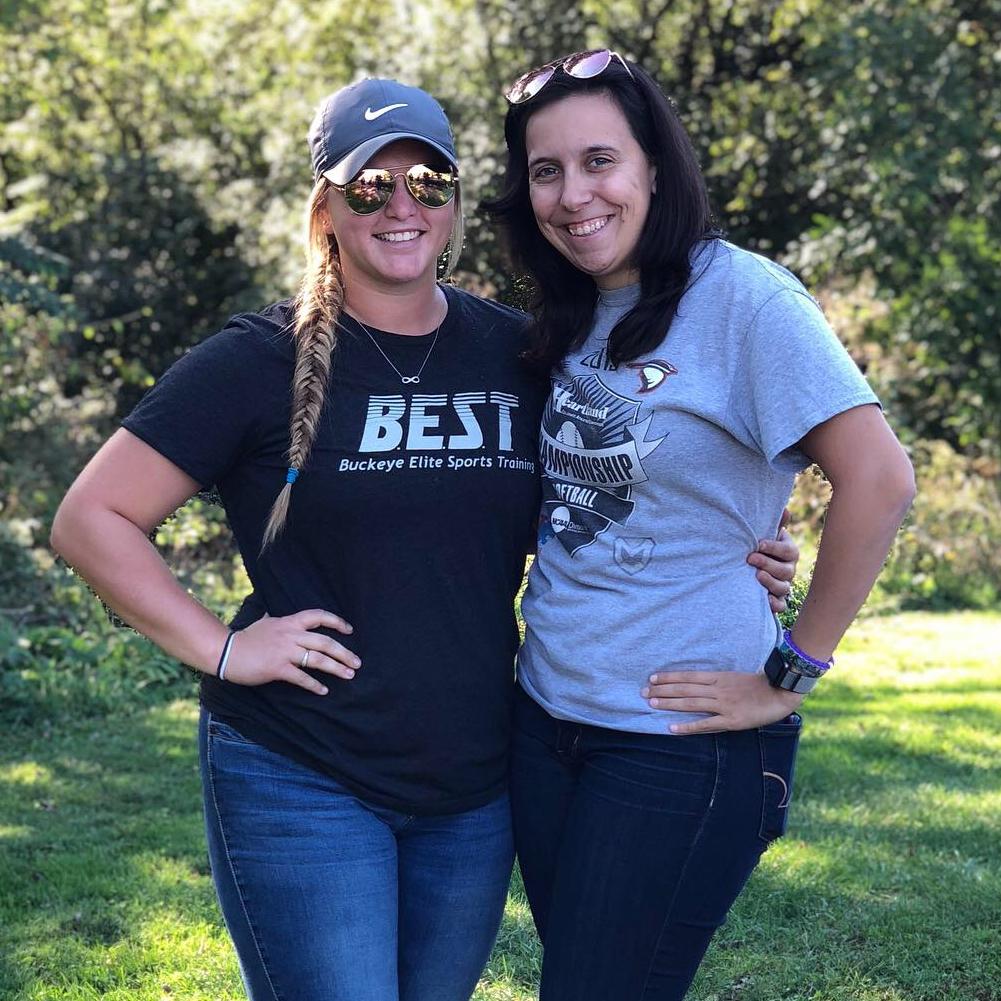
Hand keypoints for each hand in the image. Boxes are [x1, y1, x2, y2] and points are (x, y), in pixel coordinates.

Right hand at [223, 609, 360, 694]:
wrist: (226, 652)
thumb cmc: (245, 638)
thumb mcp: (264, 622)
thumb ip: (276, 619)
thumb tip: (272, 612)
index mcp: (289, 622)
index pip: (318, 616)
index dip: (336, 622)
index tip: (349, 630)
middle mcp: (290, 635)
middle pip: (324, 642)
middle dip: (344, 653)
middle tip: (357, 663)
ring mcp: (285, 652)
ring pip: (318, 659)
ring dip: (336, 668)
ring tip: (349, 675)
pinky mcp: (277, 668)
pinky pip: (301, 677)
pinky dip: (314, 685)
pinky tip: (324, 690)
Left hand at [641, 670, 802, 733]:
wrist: (781, 692)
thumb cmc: (759, 685)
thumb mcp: (735, 678)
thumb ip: (718, 681)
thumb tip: (698, 684)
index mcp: (719, 677)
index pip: (688, 676)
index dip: (669, 677)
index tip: (652, 678)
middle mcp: (718, 689)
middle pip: (685, 688)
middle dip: (663, 690)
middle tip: (643, 692)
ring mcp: (724, 705)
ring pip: (691, 703)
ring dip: (670, 704)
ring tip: (651, 704)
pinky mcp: (731, 720)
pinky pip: (706, 724)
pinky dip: (688, 726)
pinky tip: (673, 727)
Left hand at [747, 509, 798, 612]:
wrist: (752, 565)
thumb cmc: (760, 546)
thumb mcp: (766, 533)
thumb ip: (775, 522)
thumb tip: (783, 508)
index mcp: (788, 553)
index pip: (788, 551)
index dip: (775, 548)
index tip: (759, 544)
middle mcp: (789, 570)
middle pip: (786, 570)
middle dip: (768, 564)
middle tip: (750, 558)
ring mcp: (783, 585)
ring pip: (783, 587)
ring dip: (770, 582)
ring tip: (756, 576)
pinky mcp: (777, 600)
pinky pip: (781, 605)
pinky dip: (775, 604)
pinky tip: (766, 600)